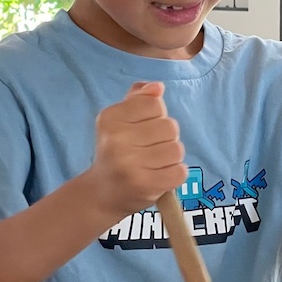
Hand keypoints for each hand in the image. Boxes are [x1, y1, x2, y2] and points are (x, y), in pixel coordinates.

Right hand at [86, 82, 187, 218]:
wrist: (102, 193)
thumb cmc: (115, 152)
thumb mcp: (119, 121)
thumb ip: (138, 100)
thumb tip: (157, 87)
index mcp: (110, 119)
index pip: (154, 103)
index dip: (156, 116)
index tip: (142, 129)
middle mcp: (116, 140)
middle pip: (169, 126)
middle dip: (166, 138)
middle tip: (148, 150)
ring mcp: (129, 165)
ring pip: (177, 149)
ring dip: (171, 158)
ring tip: (153, 164)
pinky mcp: (144, 185)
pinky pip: (180, 171)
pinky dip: (175, 174)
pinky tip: (159, 176)